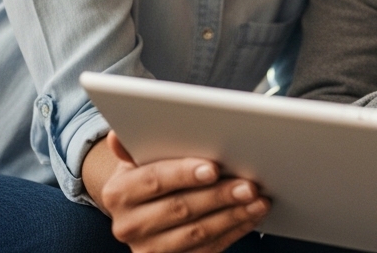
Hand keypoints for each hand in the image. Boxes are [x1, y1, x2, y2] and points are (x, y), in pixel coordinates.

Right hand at [83, 132, 268, 252]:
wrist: (140, 213)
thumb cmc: (147, 176)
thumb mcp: (137, 158)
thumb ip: (135, 145)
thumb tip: (118, 135)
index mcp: (118, 194)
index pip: (154, 181)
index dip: (184, 174)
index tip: (213, 168)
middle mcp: (129, 226)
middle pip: (180, 208)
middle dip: (219, 196)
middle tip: (249, 185)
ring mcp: (150, 249)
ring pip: (198, 233)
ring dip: (233, 215)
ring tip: (258, 200)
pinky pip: (208, 250)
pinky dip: (234, 231)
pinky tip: (250, 216)